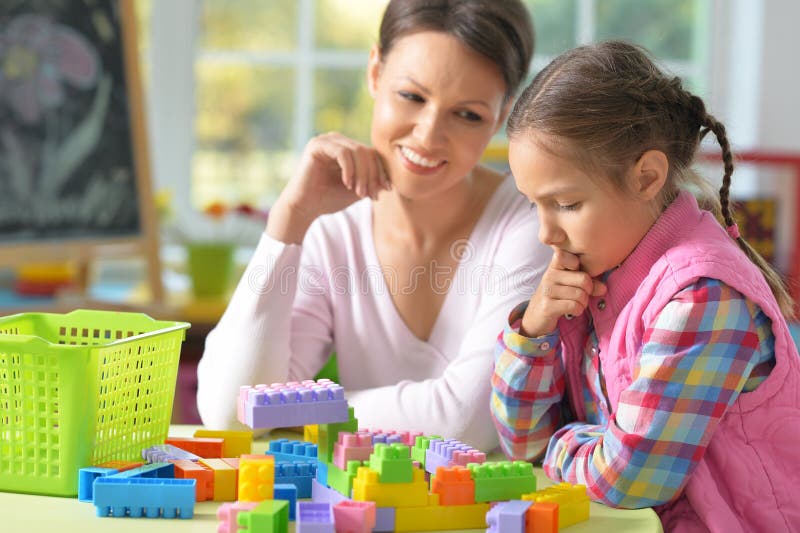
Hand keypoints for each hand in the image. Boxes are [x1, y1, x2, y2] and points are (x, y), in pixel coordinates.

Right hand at [267, 132, 390, 242]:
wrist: (304, 207)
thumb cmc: (328, 199)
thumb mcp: (357, 189)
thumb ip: (372, 181)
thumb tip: (391, 180)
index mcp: (347, 148)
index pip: (372, 154)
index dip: (381, 171)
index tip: (386, 190)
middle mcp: (337, 140)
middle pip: (367, 151)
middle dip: (372, 175)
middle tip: (371, 195)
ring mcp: (326, 140)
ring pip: (357, 151)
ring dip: (362, 174)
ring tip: (359, 192)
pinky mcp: (317, 145)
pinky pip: (343, 152)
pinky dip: (349, 169)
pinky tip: (347, 184)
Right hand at [520, 248, 606, 336]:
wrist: (536, 316)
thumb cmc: (557, 296)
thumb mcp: (571, 285)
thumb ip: (588, 283)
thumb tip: (603, 288)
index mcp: (555, 265)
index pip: (569, 256)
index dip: (579, 265)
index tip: (577, 273)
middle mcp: (549, 275)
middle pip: (584, 279)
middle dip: (588, 291)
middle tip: (582, 295)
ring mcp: (547, 290)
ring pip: (580, 295)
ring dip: (583, 303)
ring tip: (577, 303)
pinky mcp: (547, 305)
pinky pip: (574, 306)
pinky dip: (578, 310)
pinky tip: (572, 311)